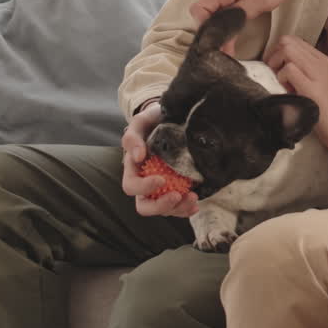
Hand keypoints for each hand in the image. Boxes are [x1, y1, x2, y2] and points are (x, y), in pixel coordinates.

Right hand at [120, 101, 199, 216]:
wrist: (172, 118)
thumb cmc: (153, 120)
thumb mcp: (141, 122)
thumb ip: (132, 137)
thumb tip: (137, 157)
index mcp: (134, 169)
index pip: (131, 187)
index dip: (144, 188)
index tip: (161, 180)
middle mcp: (145, 183)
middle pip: (145, 206)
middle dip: (160, 206)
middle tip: (177, 196)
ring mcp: (162, 188)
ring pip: (164, 209)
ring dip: (178, 208)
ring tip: (193, 198)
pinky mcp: (177, 188)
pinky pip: (179, 207)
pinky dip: (187, 209)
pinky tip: (196, 204)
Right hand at [189, 0, 308, 53]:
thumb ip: (240, 14)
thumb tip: (223, 32)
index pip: (199, 9)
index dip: (204, 27)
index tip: (216, 43)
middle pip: (202, 15)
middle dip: (210, 34)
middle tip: (222, 54)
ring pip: (211, 16)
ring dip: (217, 33)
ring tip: (226, 52)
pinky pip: (221, 14)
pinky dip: (224, 27)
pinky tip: (230, 40)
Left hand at [264, 36, 327, 154]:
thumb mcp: (323, 85)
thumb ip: (308, 74)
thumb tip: (285, 71)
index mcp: (323, 61)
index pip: (295, 41)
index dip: (279, 51)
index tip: (277, 67)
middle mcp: (320, 62)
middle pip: (288, 41)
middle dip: (274, 55)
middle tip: (274, 73)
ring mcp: (317, 72)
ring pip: (287, 50)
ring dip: (277, 65)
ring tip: (281, 82)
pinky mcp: (311, 87)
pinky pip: (289, 69)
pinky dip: (282, 78)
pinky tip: (288, 91)